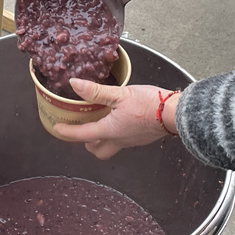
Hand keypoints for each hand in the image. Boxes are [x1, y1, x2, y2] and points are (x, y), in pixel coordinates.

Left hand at [53, 79, 180, 159]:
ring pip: (110, 147)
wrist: (177, 114)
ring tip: (99, 121)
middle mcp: (119, 140)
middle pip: (97, 150)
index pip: (82, 135)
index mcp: (110, 130)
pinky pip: (123, 140)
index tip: (57, 129)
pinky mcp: (141, 138)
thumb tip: (75, 85)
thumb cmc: (151, 104)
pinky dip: (115, 133)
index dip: (67, 132)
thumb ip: (96, 91)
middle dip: (87, 142)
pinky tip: (119, 119)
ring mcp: (131, 141)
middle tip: (81, 128)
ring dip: (101, 139)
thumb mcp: (120, 94)